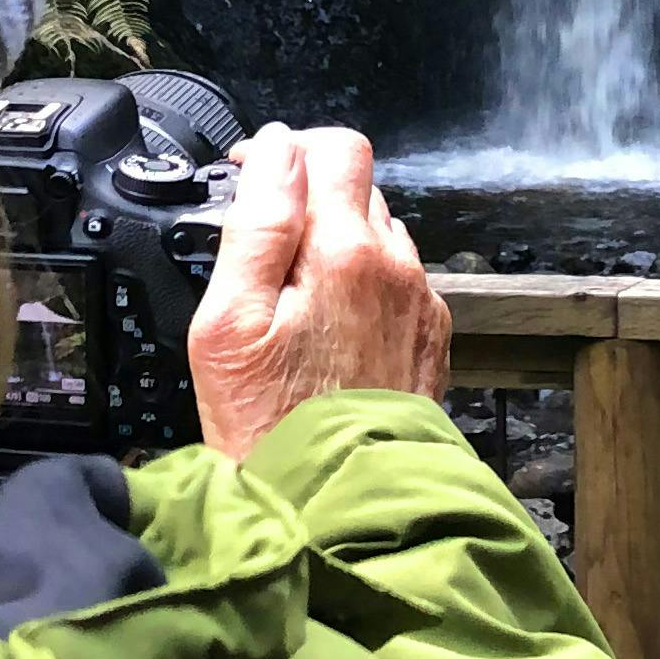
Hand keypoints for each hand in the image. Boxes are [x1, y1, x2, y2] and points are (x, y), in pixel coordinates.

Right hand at [187, 122, 450, 464]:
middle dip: (309, 200)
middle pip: (359, 189)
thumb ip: (259, 223)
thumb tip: (276, 150)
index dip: (287, 150)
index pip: (337, 149)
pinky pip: (396, 285)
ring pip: (379, 237)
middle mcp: (397, 269)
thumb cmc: (270, 425)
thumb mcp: (230, 322)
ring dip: (337, 244)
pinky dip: (362, 288)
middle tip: (263, 249)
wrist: (338, 509)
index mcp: (347, 252)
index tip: (251, 177)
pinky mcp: (430, 339)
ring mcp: (420, 305)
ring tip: (292, 298)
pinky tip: (328, 332)